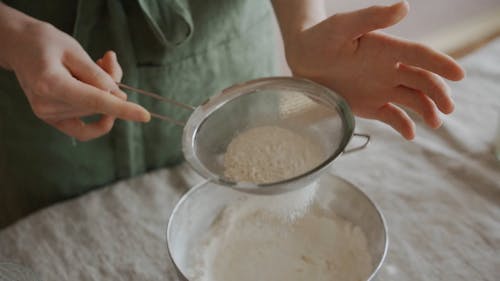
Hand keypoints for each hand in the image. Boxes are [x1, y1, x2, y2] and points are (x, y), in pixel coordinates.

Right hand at [0, 8, 149, 140]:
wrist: (20, 47)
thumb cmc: (46, 43)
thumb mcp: (75, 50)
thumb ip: (98, 74)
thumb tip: (120, 97)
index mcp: (51, 84)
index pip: (94, 101)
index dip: (122, 109)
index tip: (144, 115)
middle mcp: (47, 105)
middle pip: (97, 104)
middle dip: (111, 84)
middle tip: (108, 60)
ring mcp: (47, 115)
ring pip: (94, 111)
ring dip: (103, 93)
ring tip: (94, 67)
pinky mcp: (51, 120)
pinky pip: (84, 131)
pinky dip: (100, 119)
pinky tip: (105, 103)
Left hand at [283, 1, 464, 139]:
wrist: (302, 57)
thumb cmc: (321, 37)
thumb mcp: (343, 26)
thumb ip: (371, 18)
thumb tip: (404, 7)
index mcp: (387, 49)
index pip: (420, 56)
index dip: (440, 64)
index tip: (459, 74)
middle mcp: (389, 69)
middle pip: (422, 81)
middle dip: (438, 93)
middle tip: (448, 108)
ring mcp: (380, 88)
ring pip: (412, 100)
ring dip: (426, 111)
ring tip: (434, 123)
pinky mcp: (369, 105)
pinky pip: (391, 116)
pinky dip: (403, 126)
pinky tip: (411, 135)